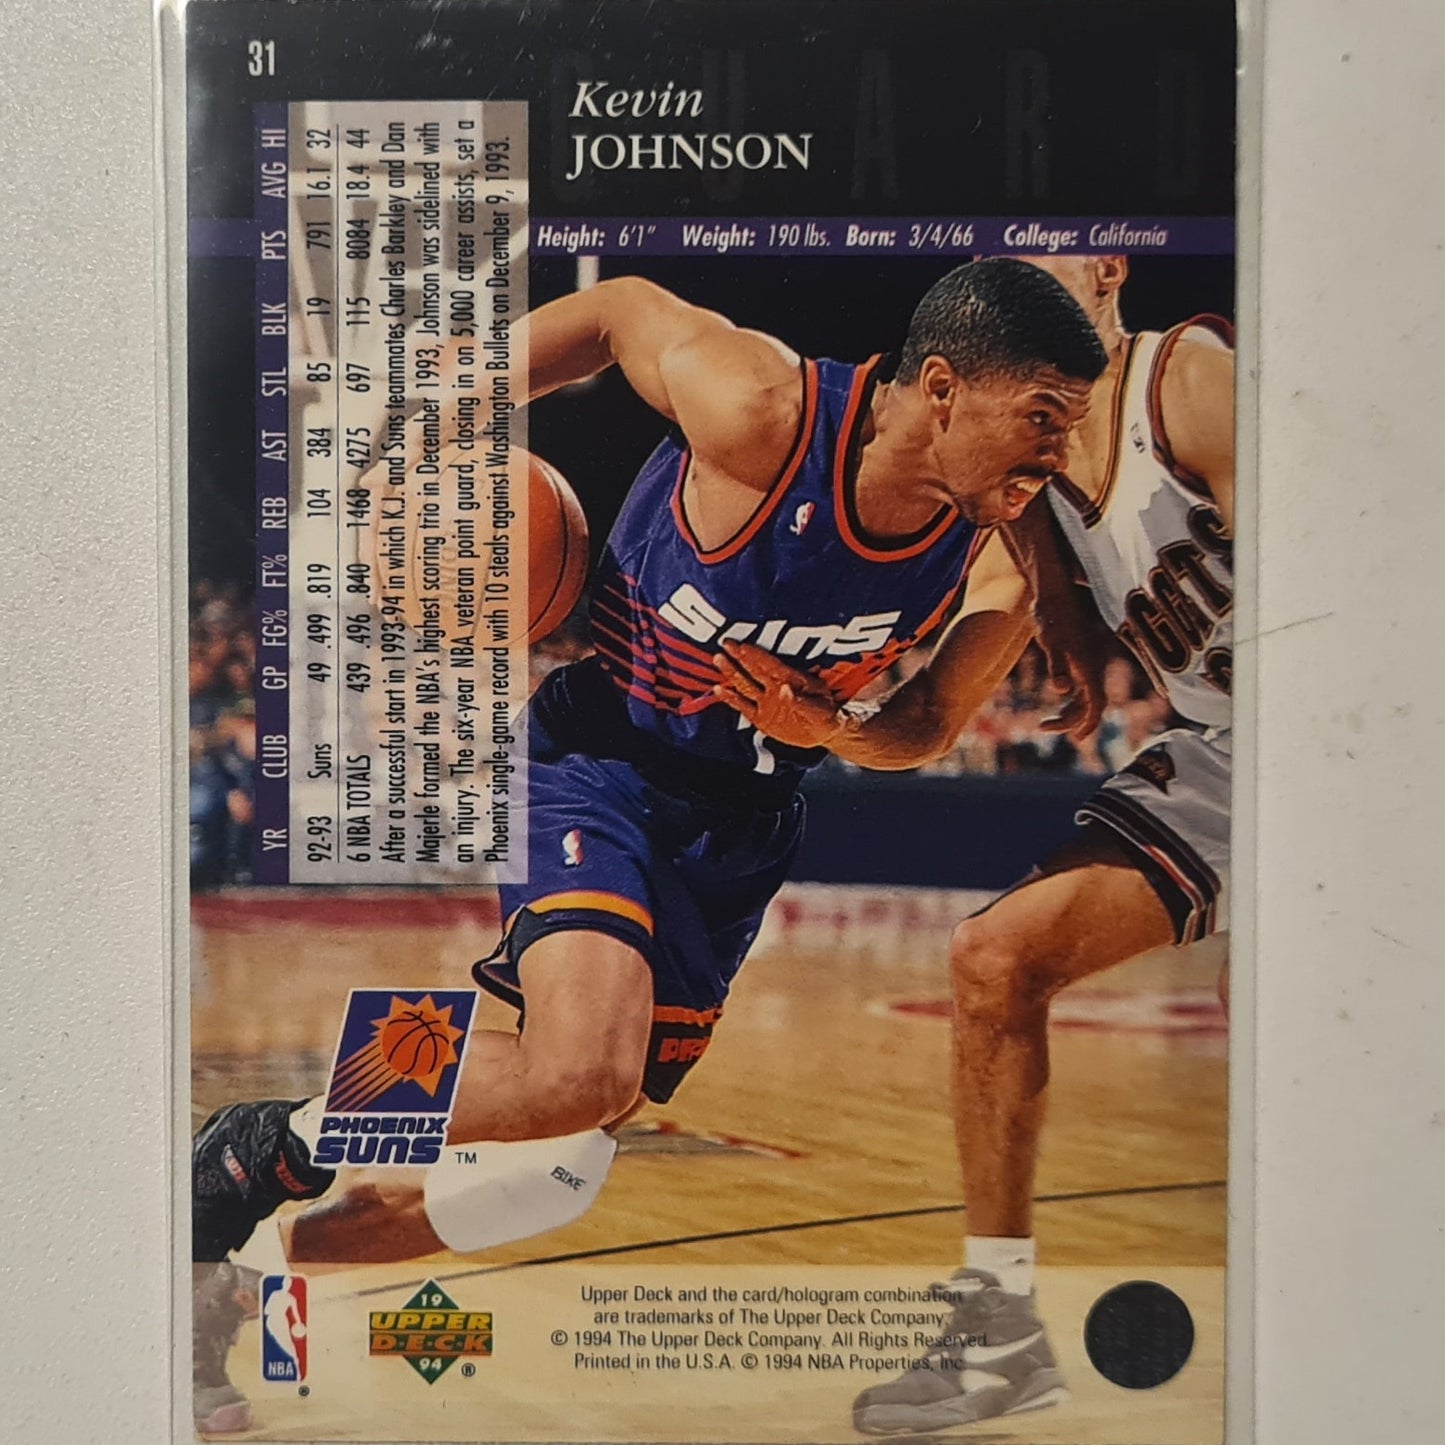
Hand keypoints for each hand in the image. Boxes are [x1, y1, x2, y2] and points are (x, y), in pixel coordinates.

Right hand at [712, 640, 844, 748]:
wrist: (825, 732)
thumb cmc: (827, 714)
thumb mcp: (820, 708)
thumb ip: (801, 701)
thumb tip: (784, 690)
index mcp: (791, 680)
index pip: (770, 664)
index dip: (756, 654)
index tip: (742, 644)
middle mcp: (775, 688)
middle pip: (754, 669)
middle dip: (739, 655)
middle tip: (725, 642)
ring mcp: (767, 702)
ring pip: (745, 684)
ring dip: (731, 672)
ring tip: (718, 658)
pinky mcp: (761, 718)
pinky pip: (742, 706)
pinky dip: (730, 698)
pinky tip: (718, 689)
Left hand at [1035, 596, 1107, 739]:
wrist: (1053, 593)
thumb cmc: (1050, 616)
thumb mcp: (1051, 642)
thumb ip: (1057, 665)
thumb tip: (1062, 689)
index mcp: (1089, 666)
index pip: (1097, 703)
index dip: (1089, 722)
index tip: (1077, 738)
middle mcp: (1092, 667)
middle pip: (1090, 705)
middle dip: (1071, 721)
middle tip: (1044, 727)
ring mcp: (1087, 663)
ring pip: (1085, 698)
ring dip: (1070, 713)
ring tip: (1044, 724)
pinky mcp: (1079, 659)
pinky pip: (1081, 689)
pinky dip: (1070, 702)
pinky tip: (1056, 706)